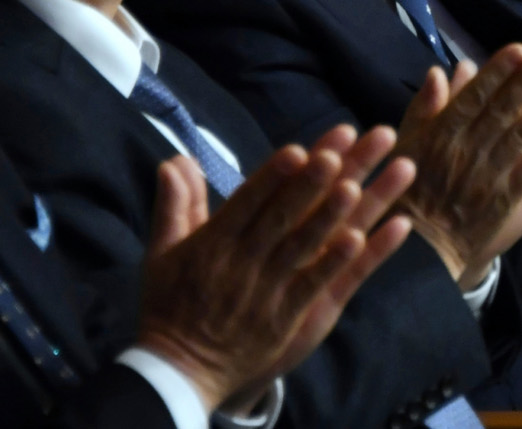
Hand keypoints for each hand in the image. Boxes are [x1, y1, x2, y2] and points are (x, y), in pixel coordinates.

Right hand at [135, 125, 413, 411]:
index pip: (246, 202)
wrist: (176, 372)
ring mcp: (263, 291)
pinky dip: (333, 264)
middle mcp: (240, 263)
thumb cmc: (169, 305)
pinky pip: (311, 286)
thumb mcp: (162, 252)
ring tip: (355, 187)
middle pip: (279, 218)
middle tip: (337, 156)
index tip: (297, 150)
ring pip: (300, 248)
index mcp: (212, 243)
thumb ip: (176, 204)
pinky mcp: (281, 319)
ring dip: (327, 217)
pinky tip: (359, 240)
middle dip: (307, 186)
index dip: (273, 176)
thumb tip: (177, 159)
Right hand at [393, 32, 521, 285]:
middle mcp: (466, 150)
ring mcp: (487, 176)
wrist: (417, 253)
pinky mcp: (503, 201)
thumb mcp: (407, 145)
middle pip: (505, 107)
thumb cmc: (410, 190)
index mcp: (443, 133)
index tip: (521, 47)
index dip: (498, 72)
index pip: (475, 96)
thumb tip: (438, 70)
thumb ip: (424, 108)